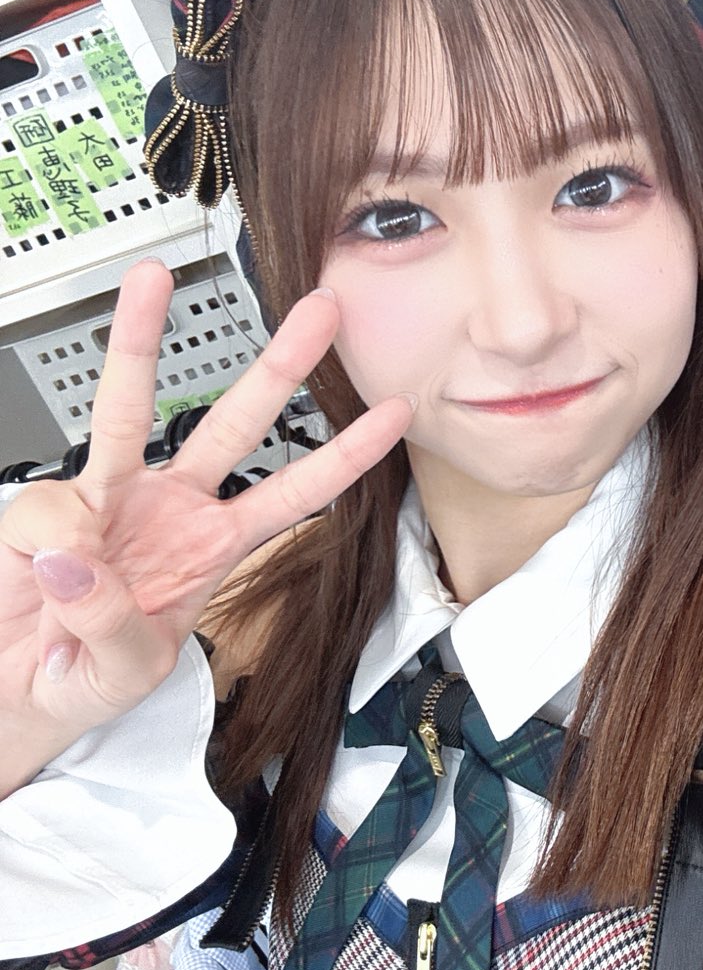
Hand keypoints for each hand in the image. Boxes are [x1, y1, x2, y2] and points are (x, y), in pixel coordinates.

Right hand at [0, 260, 412, 792]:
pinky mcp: (47, 505)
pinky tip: (48, 582)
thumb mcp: (126, 670)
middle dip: (282, 362)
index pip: (297, 491)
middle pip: (236, 421)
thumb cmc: (84, 676)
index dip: (347, 454)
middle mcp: (170, 506)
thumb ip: (113, 621)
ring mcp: (108, 497)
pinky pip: (52, 510)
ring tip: (150, 280)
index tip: (396, 413)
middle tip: (322, 307)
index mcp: (215, 544)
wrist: (17, 689)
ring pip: (128, 407)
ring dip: (139, 338)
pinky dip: (54, 548)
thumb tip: (77, 554)